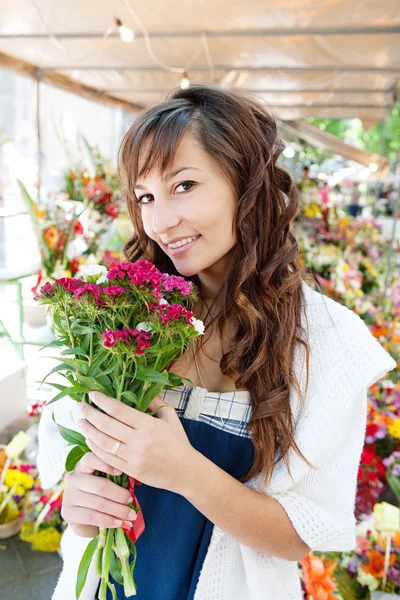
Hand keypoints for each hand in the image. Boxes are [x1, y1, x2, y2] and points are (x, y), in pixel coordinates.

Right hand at [62, 452, 135, 537]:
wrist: (85, 517)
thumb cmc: (100, 495)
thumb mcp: (108, 482)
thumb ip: (118, 478)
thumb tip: (137, 482)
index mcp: (83, 465)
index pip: (90, 459)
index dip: (106, 464)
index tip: (121, 472)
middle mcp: (73, 478)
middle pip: (99, 486)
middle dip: (119, 495)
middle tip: (130, 500)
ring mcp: (69, 496)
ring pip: (97, 503)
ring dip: (117, 510)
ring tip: (130, 515)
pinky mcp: (68, 513)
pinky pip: (91, 517)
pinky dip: (108, 520)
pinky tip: (118, 523)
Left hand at [78, 391, 196, 494]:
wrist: (186, 471)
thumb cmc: (179, 442)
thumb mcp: (170, 417)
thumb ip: (155, 402)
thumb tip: (140, 388)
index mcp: (149, 425)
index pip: (119, 410)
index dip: (103, 401)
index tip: (92, 395)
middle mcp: (139, 441)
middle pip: (107, 425)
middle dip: (90, 414)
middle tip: (79, 407)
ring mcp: (133, 457)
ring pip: (104, 443)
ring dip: (89, 431)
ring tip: (80, 422)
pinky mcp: (130, 470)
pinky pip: (108, 458)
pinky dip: (96, 449)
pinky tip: (90, 440)